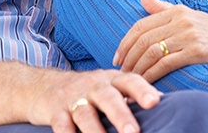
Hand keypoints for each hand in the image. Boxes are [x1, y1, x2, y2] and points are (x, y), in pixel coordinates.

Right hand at [32, 67, 161, 132]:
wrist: (45, 86)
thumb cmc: (87, 91)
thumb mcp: (108, 86)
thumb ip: (131, 93)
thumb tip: (162, 102)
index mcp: (110, 80)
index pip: (129, 80)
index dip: (142, 90)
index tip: (155, 102)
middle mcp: (93, 86)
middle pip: (108, 98)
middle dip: (121, 115)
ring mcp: (73, 99)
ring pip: (85, 115)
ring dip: (96, 132)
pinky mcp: (56, 113)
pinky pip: (62, 127)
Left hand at [113, 0, 207, 82]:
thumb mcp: (185, 12)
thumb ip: (161, 7)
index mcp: (174, 10)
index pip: (141, 25)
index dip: (126, 41)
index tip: (117, 55)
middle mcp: (179, 20)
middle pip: (144, 39)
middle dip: (128, 56)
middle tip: (120, 69)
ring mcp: (187, 35)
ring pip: (152, 51)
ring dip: (137, 67)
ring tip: (130, 78)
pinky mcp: (196, 51)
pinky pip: (166, 63)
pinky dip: (152, 73)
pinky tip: (145, 81)